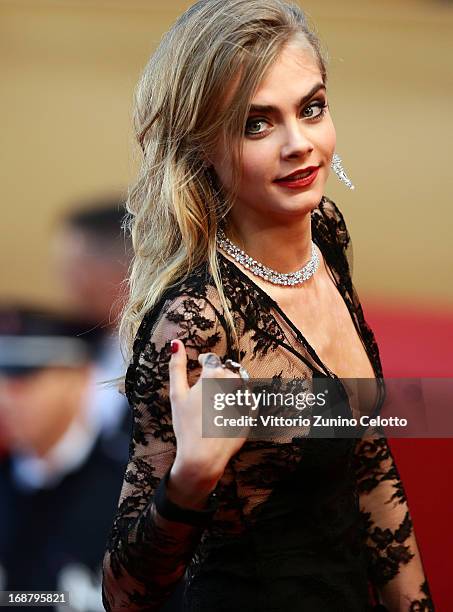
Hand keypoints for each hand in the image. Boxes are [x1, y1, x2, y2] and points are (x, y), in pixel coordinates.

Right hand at [168, 339, 249, 498]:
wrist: (203, 456)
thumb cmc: (187, 425)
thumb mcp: (177, 394)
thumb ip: (176, 366)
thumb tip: (176, 343)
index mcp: (214, 374)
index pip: (211, 359)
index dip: (204, 360)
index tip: (200, 364)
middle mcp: (233, 382)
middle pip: (225, 370)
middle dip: (215, 375)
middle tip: (204, 391)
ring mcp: (244, 396)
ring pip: (237, 383)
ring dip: (227, 386)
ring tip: (214, 403)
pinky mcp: (251, 411)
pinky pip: (245, 398)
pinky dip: (237, 401)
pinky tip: (224, 413)